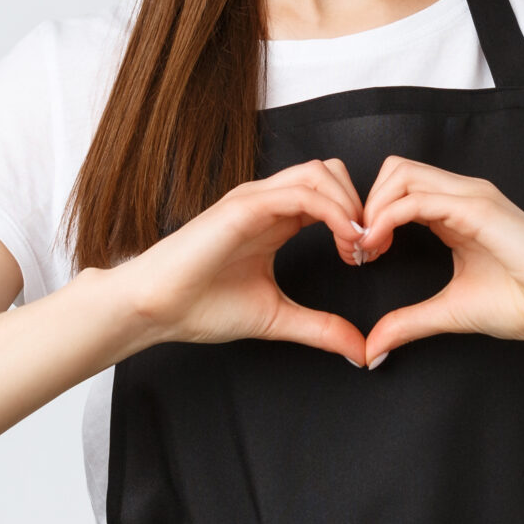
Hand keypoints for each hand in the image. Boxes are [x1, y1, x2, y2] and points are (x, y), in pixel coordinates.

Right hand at [107, 159, 372, 364]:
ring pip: (320, 172)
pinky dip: (333, 211)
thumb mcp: (277, 318)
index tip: (369, 258)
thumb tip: (362, 351)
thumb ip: (321, 328)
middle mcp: (267, 201)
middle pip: (331, 172)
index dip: (359, 219)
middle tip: (369, 249)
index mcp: (276, 219)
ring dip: (350, 204)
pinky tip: (344, 241)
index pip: (331, 194)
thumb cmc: (201, 307)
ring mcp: (255, 199)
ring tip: (358, 246)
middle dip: (361, 204)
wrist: (154, 309)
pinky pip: (301, 192)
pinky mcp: (244, 206)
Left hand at [354, 157, 523, 364]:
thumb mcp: (451, 311)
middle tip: (357, 250)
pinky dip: (387, 217)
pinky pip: (418, 198)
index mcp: (457, 212)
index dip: (370, 215)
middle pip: (394, 171)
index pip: (399, 188)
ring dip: (372, 208)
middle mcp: (462, 195)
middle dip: (364, 205)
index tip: (359, 256)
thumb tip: (373, 347)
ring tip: (366, 249)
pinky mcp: (479, 209)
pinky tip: (379, 246)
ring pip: (401, 174)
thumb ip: (410, 322)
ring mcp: (472, 197)